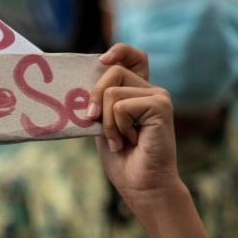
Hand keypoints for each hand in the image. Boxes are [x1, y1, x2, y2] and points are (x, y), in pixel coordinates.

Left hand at [87, 44, 182, 211]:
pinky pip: (121, 106)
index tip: (102, 61)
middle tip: (94, 122)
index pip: (133, 57)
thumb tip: (76, 85)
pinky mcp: (161, 106)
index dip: (119, 52)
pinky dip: (117, 127)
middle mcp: (151, 90)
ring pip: (112, 92)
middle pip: (113, 71)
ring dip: (107, 122)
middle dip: (95, 97)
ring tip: (120, 140)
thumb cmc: (121, 158)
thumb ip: (98, 103)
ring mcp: (159, 96)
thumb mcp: (102, 125)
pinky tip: (132, 141)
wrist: (141, 185)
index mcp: (137, 92)